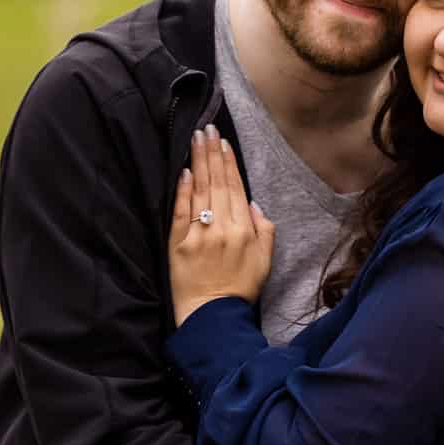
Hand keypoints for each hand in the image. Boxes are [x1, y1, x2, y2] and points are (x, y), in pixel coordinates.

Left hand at [169, 125, 274, 325]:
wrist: (213, 316)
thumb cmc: (240, 289)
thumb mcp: (264, 261)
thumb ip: (264, 231)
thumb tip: (253, 205)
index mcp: (244, 230)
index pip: (235, 187)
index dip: (229, 162)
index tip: (223, 141)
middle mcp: (222, 227)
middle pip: (217, 182)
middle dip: (211, 153)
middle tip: (206, 128)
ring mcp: (199, 233)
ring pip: (200, 190)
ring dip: (198, 162)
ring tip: (195, 139)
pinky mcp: (179, 243)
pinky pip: (181, 211)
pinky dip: (183, 190)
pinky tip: (184, 171)